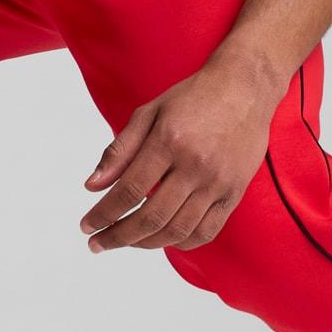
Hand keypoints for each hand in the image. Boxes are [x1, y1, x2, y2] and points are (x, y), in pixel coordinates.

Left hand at [79, 50, 285, 253]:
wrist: (244, 88)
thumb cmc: (192, 97)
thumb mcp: (149, 112)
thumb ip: (119, 150)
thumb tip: (92, 186)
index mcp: (169, 141)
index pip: (129, 190)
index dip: (104, 213)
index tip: (86, 226)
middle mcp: (195, 165)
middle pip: (151, 217)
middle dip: (118, 236)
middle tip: (97, 244)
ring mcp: (218, 182)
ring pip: (178, 231)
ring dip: (145, 244)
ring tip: (126, 241)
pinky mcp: (234, 192)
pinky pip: (206, 231)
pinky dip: (181, 243)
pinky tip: (161, 239)